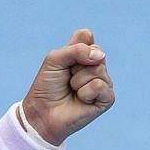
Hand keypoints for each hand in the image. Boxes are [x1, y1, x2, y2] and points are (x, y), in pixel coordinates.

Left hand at [22, 27, 114, 145]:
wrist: (42, 113)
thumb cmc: (47, 87)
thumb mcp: (55, 60)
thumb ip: (76, 50)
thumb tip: (100, 56)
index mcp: (83, 54)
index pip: (86, 36)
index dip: (73, 47)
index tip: (62, 62)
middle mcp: (96, 65)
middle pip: (95, 51)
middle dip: (74, 65)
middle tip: (67, 78)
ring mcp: (103, 81)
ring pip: (97, 69)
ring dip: (78, 81)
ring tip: (72, 90)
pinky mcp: (107, 98)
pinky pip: (100, 86)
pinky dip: (85, 93)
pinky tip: (81, 100)